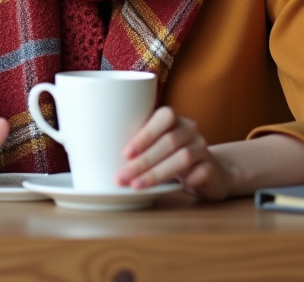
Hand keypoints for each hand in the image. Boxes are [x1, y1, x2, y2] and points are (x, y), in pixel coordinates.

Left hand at [116, 106, 234, 200]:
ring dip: (157, 173)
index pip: (164, 117)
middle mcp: (190, 130)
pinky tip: (179, 187)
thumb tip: (91, 148)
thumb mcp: (152, 146)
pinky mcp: (213, 169)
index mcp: (173, 119)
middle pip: (169, 142)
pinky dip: (190, 180)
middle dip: (142, 161)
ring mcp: (203, 149)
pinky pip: (203, 172)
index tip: (125, 154)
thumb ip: (133, 144)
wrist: (210, 172)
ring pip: (183, 157)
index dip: (145, 134)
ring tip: (137, 186)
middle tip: (122, 177)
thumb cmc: (169, 157)